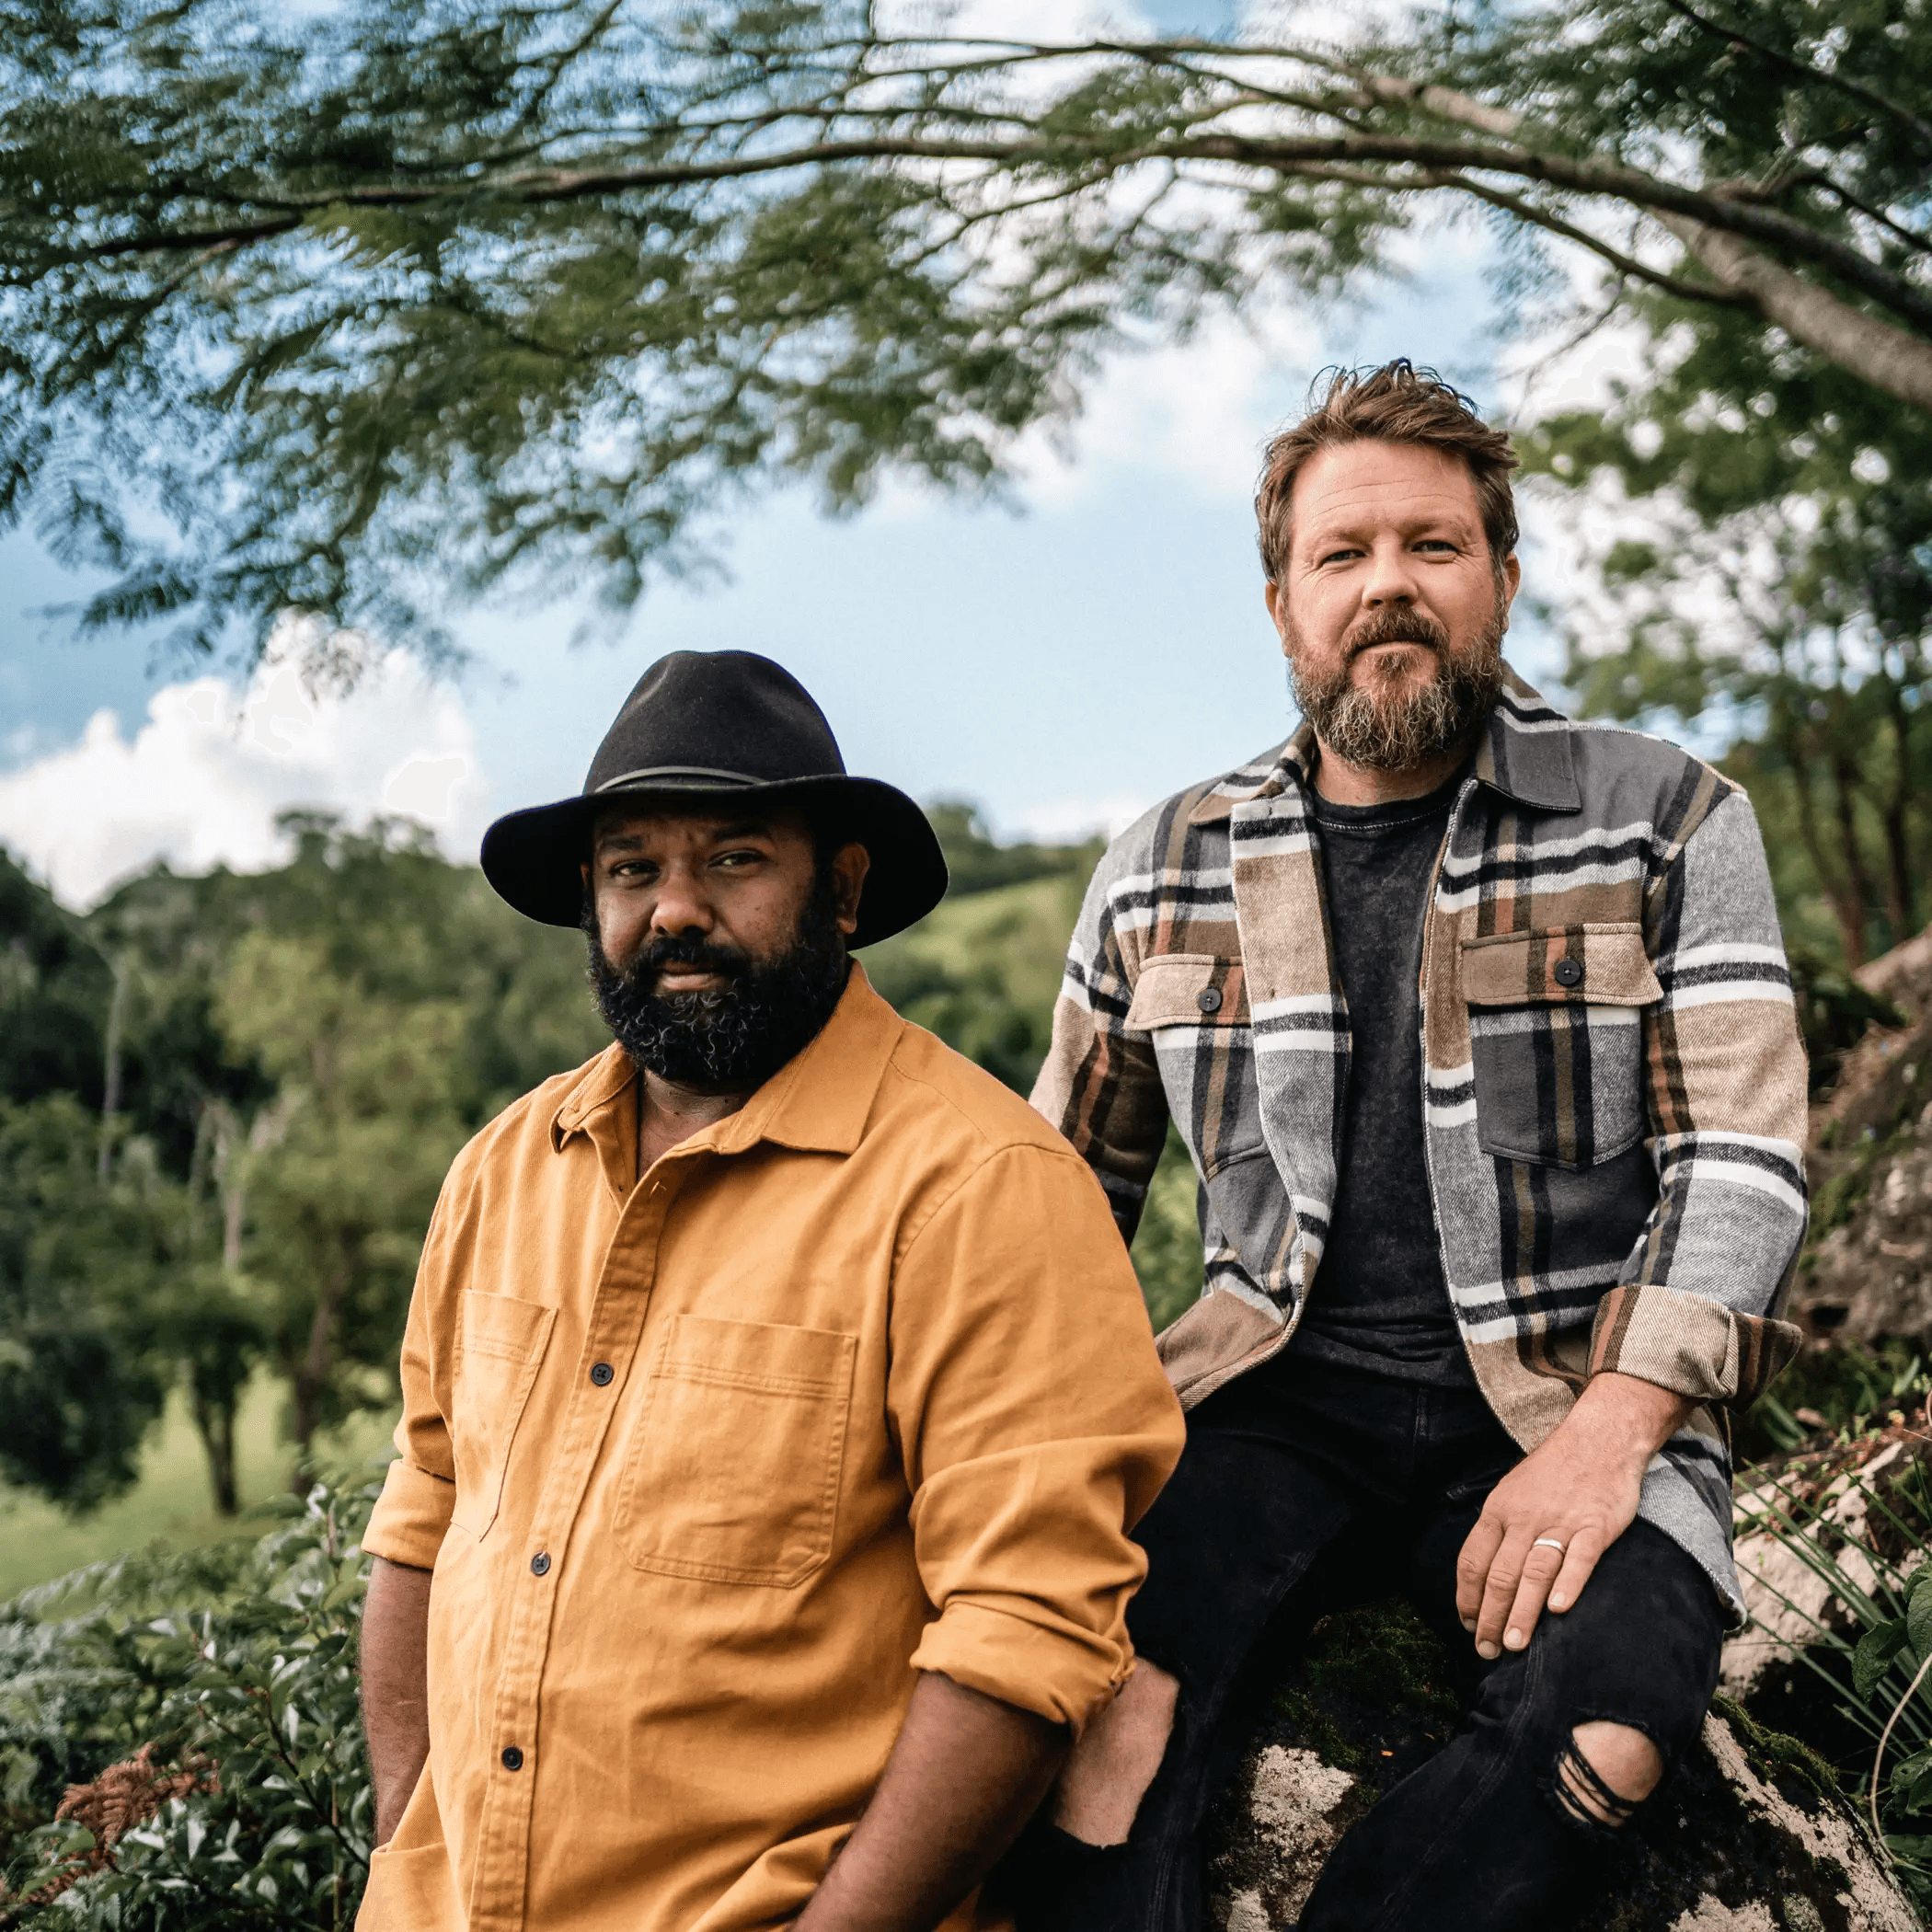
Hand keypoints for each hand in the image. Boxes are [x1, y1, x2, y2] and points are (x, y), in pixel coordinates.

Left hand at [1454, 1373, 1690, 1660]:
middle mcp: (1524, 1518)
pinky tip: (1559, 1611)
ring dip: (1522, 1612)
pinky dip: (1568, 1584)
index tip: (1467, 1626)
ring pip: (1534, 1572)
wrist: (1597, 1440)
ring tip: (1515, 1645)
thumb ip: (1499, 1531)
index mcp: (1498, 1510)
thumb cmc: (1553, 1473)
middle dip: (1490, 1617)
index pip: (1472, 1561)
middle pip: (1500, 1574)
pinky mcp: (1595, 1526)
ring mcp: (1560, 1522)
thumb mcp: (1512, 1493)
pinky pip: (1579, 1558)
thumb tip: (1482, 1577)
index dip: (1467, 1598)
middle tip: (1488, 1651)